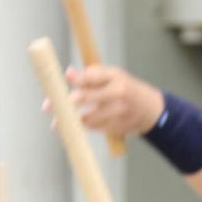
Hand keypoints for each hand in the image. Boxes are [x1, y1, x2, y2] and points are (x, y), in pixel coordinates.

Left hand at [47, 65, 163, 136]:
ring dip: (70, 120)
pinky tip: (76, 126)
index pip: (90, 76)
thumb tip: (68, 74)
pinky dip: (84, 126)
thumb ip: (91, 76)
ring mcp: (119, 112)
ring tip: (57, 122)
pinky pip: (95, 128)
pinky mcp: (119, 127)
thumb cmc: (127, 89)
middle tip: (48, 107)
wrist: (154, 111)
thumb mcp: (114, 77)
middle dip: (65, 103)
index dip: (73, 79)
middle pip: (85, 97)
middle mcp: (118, 93)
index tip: (58, 83)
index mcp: (116, 77)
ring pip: (88, 117)